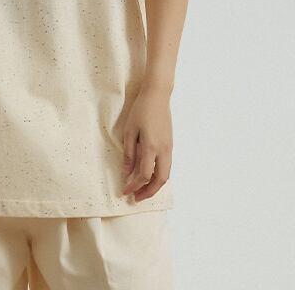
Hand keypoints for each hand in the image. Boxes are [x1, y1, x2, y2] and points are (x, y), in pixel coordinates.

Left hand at [121, 84, 172, 201]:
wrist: (157, 95)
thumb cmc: (141, 110)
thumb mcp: (129, 130)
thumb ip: (129, 153)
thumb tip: (126, 172)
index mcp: (151, 147)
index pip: (143, 175)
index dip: (133, 186)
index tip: (124, 191)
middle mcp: (163, 151)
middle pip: (159, 180)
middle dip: (148, 192)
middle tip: (136, 197)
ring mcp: (169, 148)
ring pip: (166, 175)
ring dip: (155, 185)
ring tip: (142, 190)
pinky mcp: (170, 144)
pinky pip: (167, 166)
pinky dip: (158, 176)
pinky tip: (149, 175)